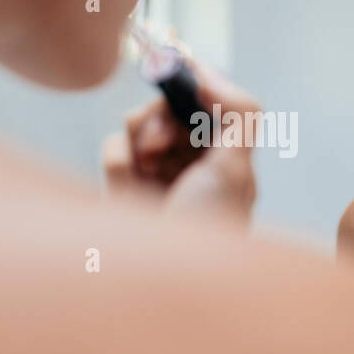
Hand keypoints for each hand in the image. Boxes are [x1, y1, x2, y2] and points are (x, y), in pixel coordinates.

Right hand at [102, 58, 257, 222]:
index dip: (194, 85)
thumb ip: (238, 113)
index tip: (174, 67)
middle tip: (162, 140)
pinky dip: (119, 161)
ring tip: (148, 167)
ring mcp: (156, 178)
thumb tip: (212, 76)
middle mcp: (192, 166)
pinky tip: (127, 187)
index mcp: (227, 159)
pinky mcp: (123, 190)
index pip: (210, 105)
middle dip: (163, 116)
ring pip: (139, 124)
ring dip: (141, 138)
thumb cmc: (207, 230)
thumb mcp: (236, 168)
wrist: (162, 286)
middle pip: (171, 109)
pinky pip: (114, 149)